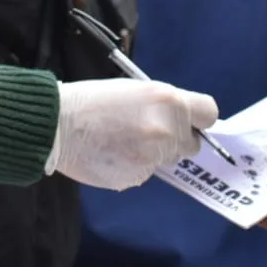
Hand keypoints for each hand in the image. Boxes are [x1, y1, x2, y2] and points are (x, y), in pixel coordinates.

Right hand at [46, 79, 217, 190]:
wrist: (58, 124)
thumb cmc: (93, 100)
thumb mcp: (136, 89)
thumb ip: (165, 105)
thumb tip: (183, 123)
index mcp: (169, 101)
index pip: (209, 113)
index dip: (200, 119)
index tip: (191, 122)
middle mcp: (167, 130)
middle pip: (192, 144)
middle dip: (176, 140)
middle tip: (148, 131)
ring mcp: (153, 157)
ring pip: (167, 160)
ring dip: (153, 154)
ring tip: (122, 140)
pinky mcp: (137, 177)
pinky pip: (146, 173)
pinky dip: (134, 166)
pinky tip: (113, 154)